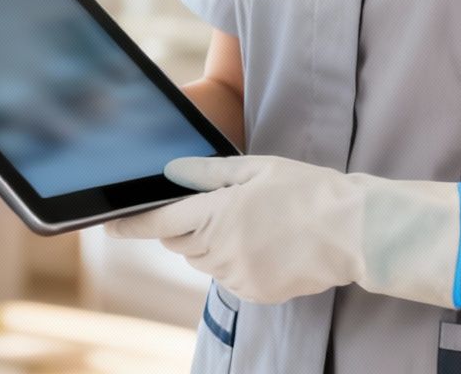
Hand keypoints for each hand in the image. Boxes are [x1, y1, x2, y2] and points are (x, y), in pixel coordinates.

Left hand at [103, 154, 460, 308]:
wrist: (351, 231)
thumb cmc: (307, 190)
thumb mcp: (257, 169)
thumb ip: (209, 173)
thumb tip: (172, 172)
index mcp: (217, 214)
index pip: (159, 222)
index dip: (131, 225)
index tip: (109, 226)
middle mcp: (220, 249)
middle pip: (179, 244)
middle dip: (183, 228)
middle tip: (212, 209)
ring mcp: (237, 275)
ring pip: (203, 262)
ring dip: (210, 244)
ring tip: (250, 222)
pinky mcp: (255, 292)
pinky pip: (229, 277)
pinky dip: (234, 261)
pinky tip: (265, 243)